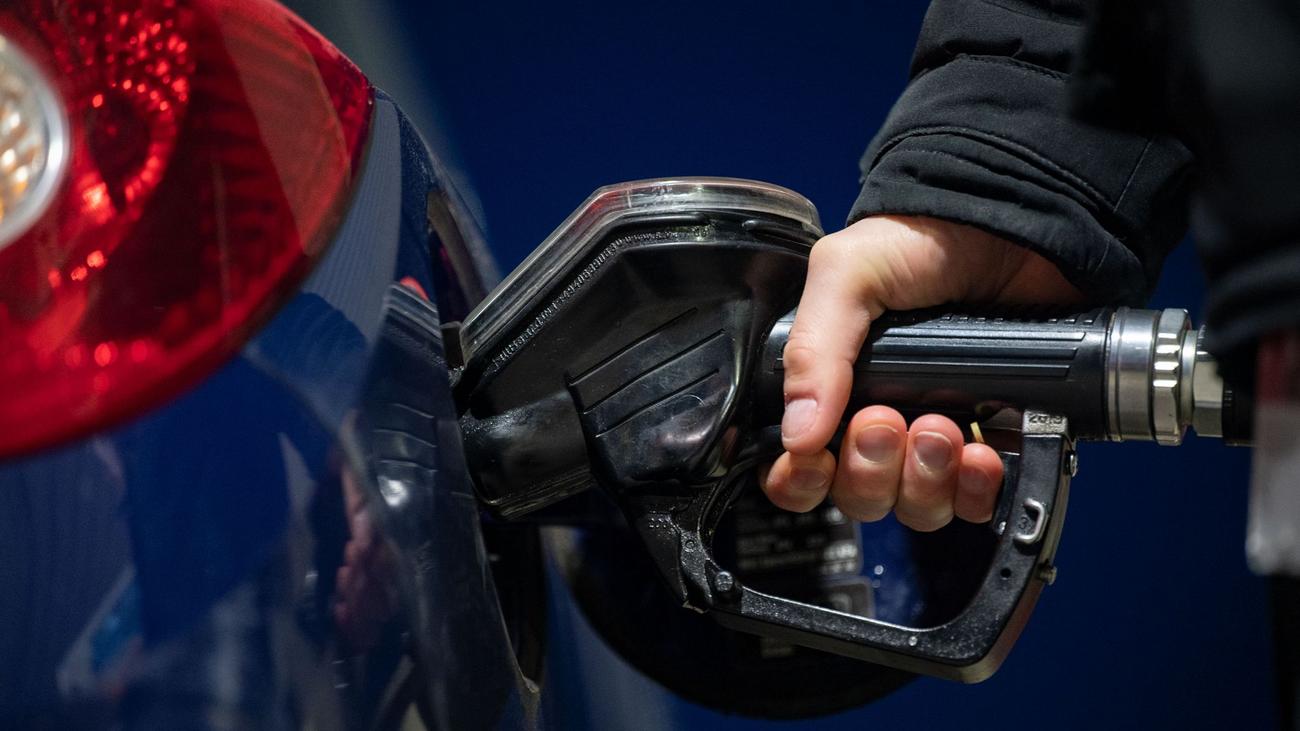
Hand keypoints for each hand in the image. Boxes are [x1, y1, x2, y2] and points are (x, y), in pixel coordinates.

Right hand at [761, 215, 1083, 529]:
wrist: (1017, 227)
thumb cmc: (925, 240)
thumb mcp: (847, 274)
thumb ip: (813, 349)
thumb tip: (797, 433)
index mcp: (831, 385)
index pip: (796, 465)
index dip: (800, 479)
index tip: (816, 461)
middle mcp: (880, 418)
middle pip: (856, 494)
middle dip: (870, 469)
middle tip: (890, 420)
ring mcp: (937, 435)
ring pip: (914, 505)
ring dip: (925, 478)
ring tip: (945, 427)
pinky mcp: (995, 442)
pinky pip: (974, 502)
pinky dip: (975, 489)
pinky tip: (982, 452)